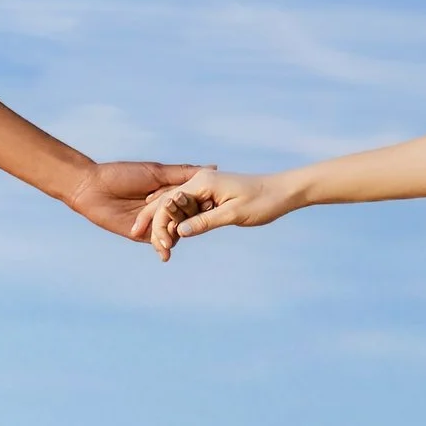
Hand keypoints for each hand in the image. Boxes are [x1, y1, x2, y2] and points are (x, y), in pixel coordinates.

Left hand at [63, 158, 207, 239]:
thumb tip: (213, 168)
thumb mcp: (156, 172)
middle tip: (189, 221)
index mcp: (171, 191)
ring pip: (175, 232)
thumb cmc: (122, 174)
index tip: (210, 204)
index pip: (193, 200)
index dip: (201, 203)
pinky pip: (159, 243)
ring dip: (176, 235)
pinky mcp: (144, 235)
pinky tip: (165, 252)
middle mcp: (166, 208)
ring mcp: (157, 223)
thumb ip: (183, 174)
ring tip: (173, 235)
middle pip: (187, 218)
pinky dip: (163, 248)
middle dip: (189, 221)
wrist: (93, 188)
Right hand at [140, 166, 298, 259]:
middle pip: (167, 202)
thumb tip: (180, 233)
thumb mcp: (233, 214)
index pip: (169, 202)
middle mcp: (199, 182)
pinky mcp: (211, 195)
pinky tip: (171, 234)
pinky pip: (188, 208)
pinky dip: (178, 221)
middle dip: (153, 222)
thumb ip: (205, 222)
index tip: (154, 243)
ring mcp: (204, 188)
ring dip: (164, 223)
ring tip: (153, 243)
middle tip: (142, 242)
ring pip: (175, 206)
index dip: (158, 223)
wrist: (283, 191)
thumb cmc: (262, 201)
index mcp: (202, 182)